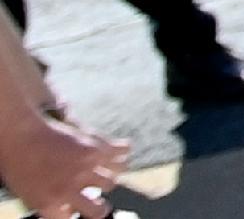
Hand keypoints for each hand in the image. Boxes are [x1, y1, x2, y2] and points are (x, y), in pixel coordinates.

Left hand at [0, 90, 124, 218]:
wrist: (19, 134)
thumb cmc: (19, 165)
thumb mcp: (28, 195)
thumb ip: (51, 206)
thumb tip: (71, 209)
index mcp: (49, 204)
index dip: (74, 212)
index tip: (75, 207)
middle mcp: (69, 189)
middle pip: (99, 210)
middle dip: (99, 207)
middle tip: (97, 201)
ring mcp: (84, 168)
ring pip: (112, 181)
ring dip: (107, 178)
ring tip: (102, 172)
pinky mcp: (94, 148)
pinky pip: (122, 152)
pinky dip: (122, 152)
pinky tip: (116, 153)